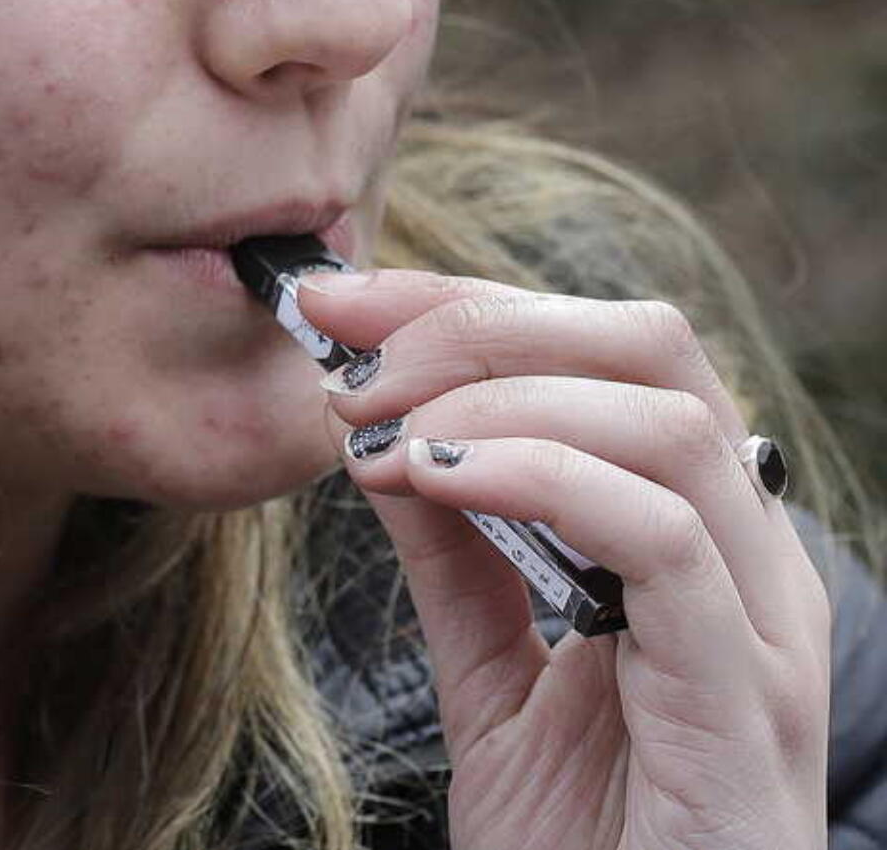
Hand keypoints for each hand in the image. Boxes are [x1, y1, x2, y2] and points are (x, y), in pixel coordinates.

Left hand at [296, 269, 830, 849]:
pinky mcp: (749, 694)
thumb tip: (391, 441)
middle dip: (483, 324)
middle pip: (649, 348)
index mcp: (693, 534)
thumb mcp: (494, 674)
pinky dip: (542, 477)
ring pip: (663, 420)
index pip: (600, 355)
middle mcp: (745, 555)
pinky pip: (667, 536)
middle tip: (357, 364)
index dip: (467, 307)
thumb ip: (459, 559)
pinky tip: (441, 480)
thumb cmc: (581, 840)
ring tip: (383, 432)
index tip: (342, 306)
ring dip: (499, 395)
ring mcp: (760, 621)